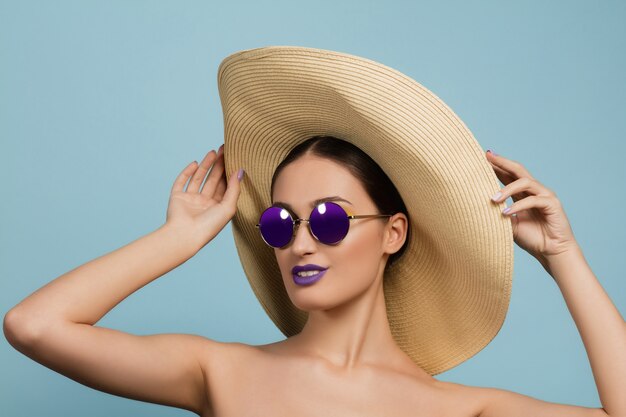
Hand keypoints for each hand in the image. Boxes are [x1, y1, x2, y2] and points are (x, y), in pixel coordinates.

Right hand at [165, 145, 242, 250]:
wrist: (185, 235)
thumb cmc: (209, 225)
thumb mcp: (228, 207)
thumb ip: (234, 188)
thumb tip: (240, 171)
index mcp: (217, 208)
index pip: (225, 186)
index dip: (229, 172)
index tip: (234, 158)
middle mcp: (204, 203)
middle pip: (213, 180)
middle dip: (218, 165)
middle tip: (224, 150)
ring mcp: (190, 200)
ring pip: (198, 178)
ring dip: (205, 165)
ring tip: (213, 152)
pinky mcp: (177, 198)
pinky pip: (182, 182)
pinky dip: (187, 172)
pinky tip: (195, 163)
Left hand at [486, 150, 578, 264]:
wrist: (552, 253)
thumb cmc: (532, 239)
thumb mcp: (509, 225)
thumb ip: (498, 214)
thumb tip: (477, 208)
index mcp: (523, 193)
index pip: (508, 175)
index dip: (496, 166)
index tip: (482, 158)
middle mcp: (535, 190)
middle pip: (518, 170)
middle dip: (502, 163)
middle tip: (488, 157)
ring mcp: (545, 195)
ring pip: (525, 182)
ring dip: (507, 189)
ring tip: (493, 199)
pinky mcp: (553, 204)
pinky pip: (533, 200)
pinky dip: (518, 206)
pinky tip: (506, 214)